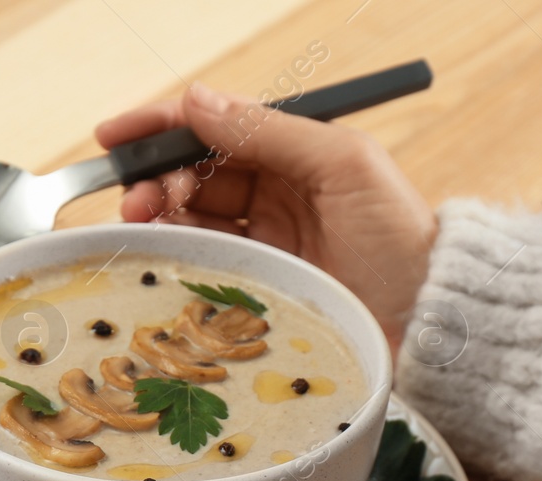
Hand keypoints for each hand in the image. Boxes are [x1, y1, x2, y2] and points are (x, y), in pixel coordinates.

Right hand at [95, 82, 437, 348]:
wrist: (426, 320)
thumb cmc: (401, 239)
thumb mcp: (342, 165)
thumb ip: (268, 130)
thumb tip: (197, 99)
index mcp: (297, 152)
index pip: (216, 126)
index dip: (162, 127)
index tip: (115, 137)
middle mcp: (277, 191)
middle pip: (194, 172)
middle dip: (154, 177)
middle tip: (134, 199)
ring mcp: (267, 239)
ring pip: (192, 217)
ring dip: (160, 214)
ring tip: (143, 222)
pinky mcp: (261, 284)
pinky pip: (205, 260)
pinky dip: (178, 252)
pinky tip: (164, 251)